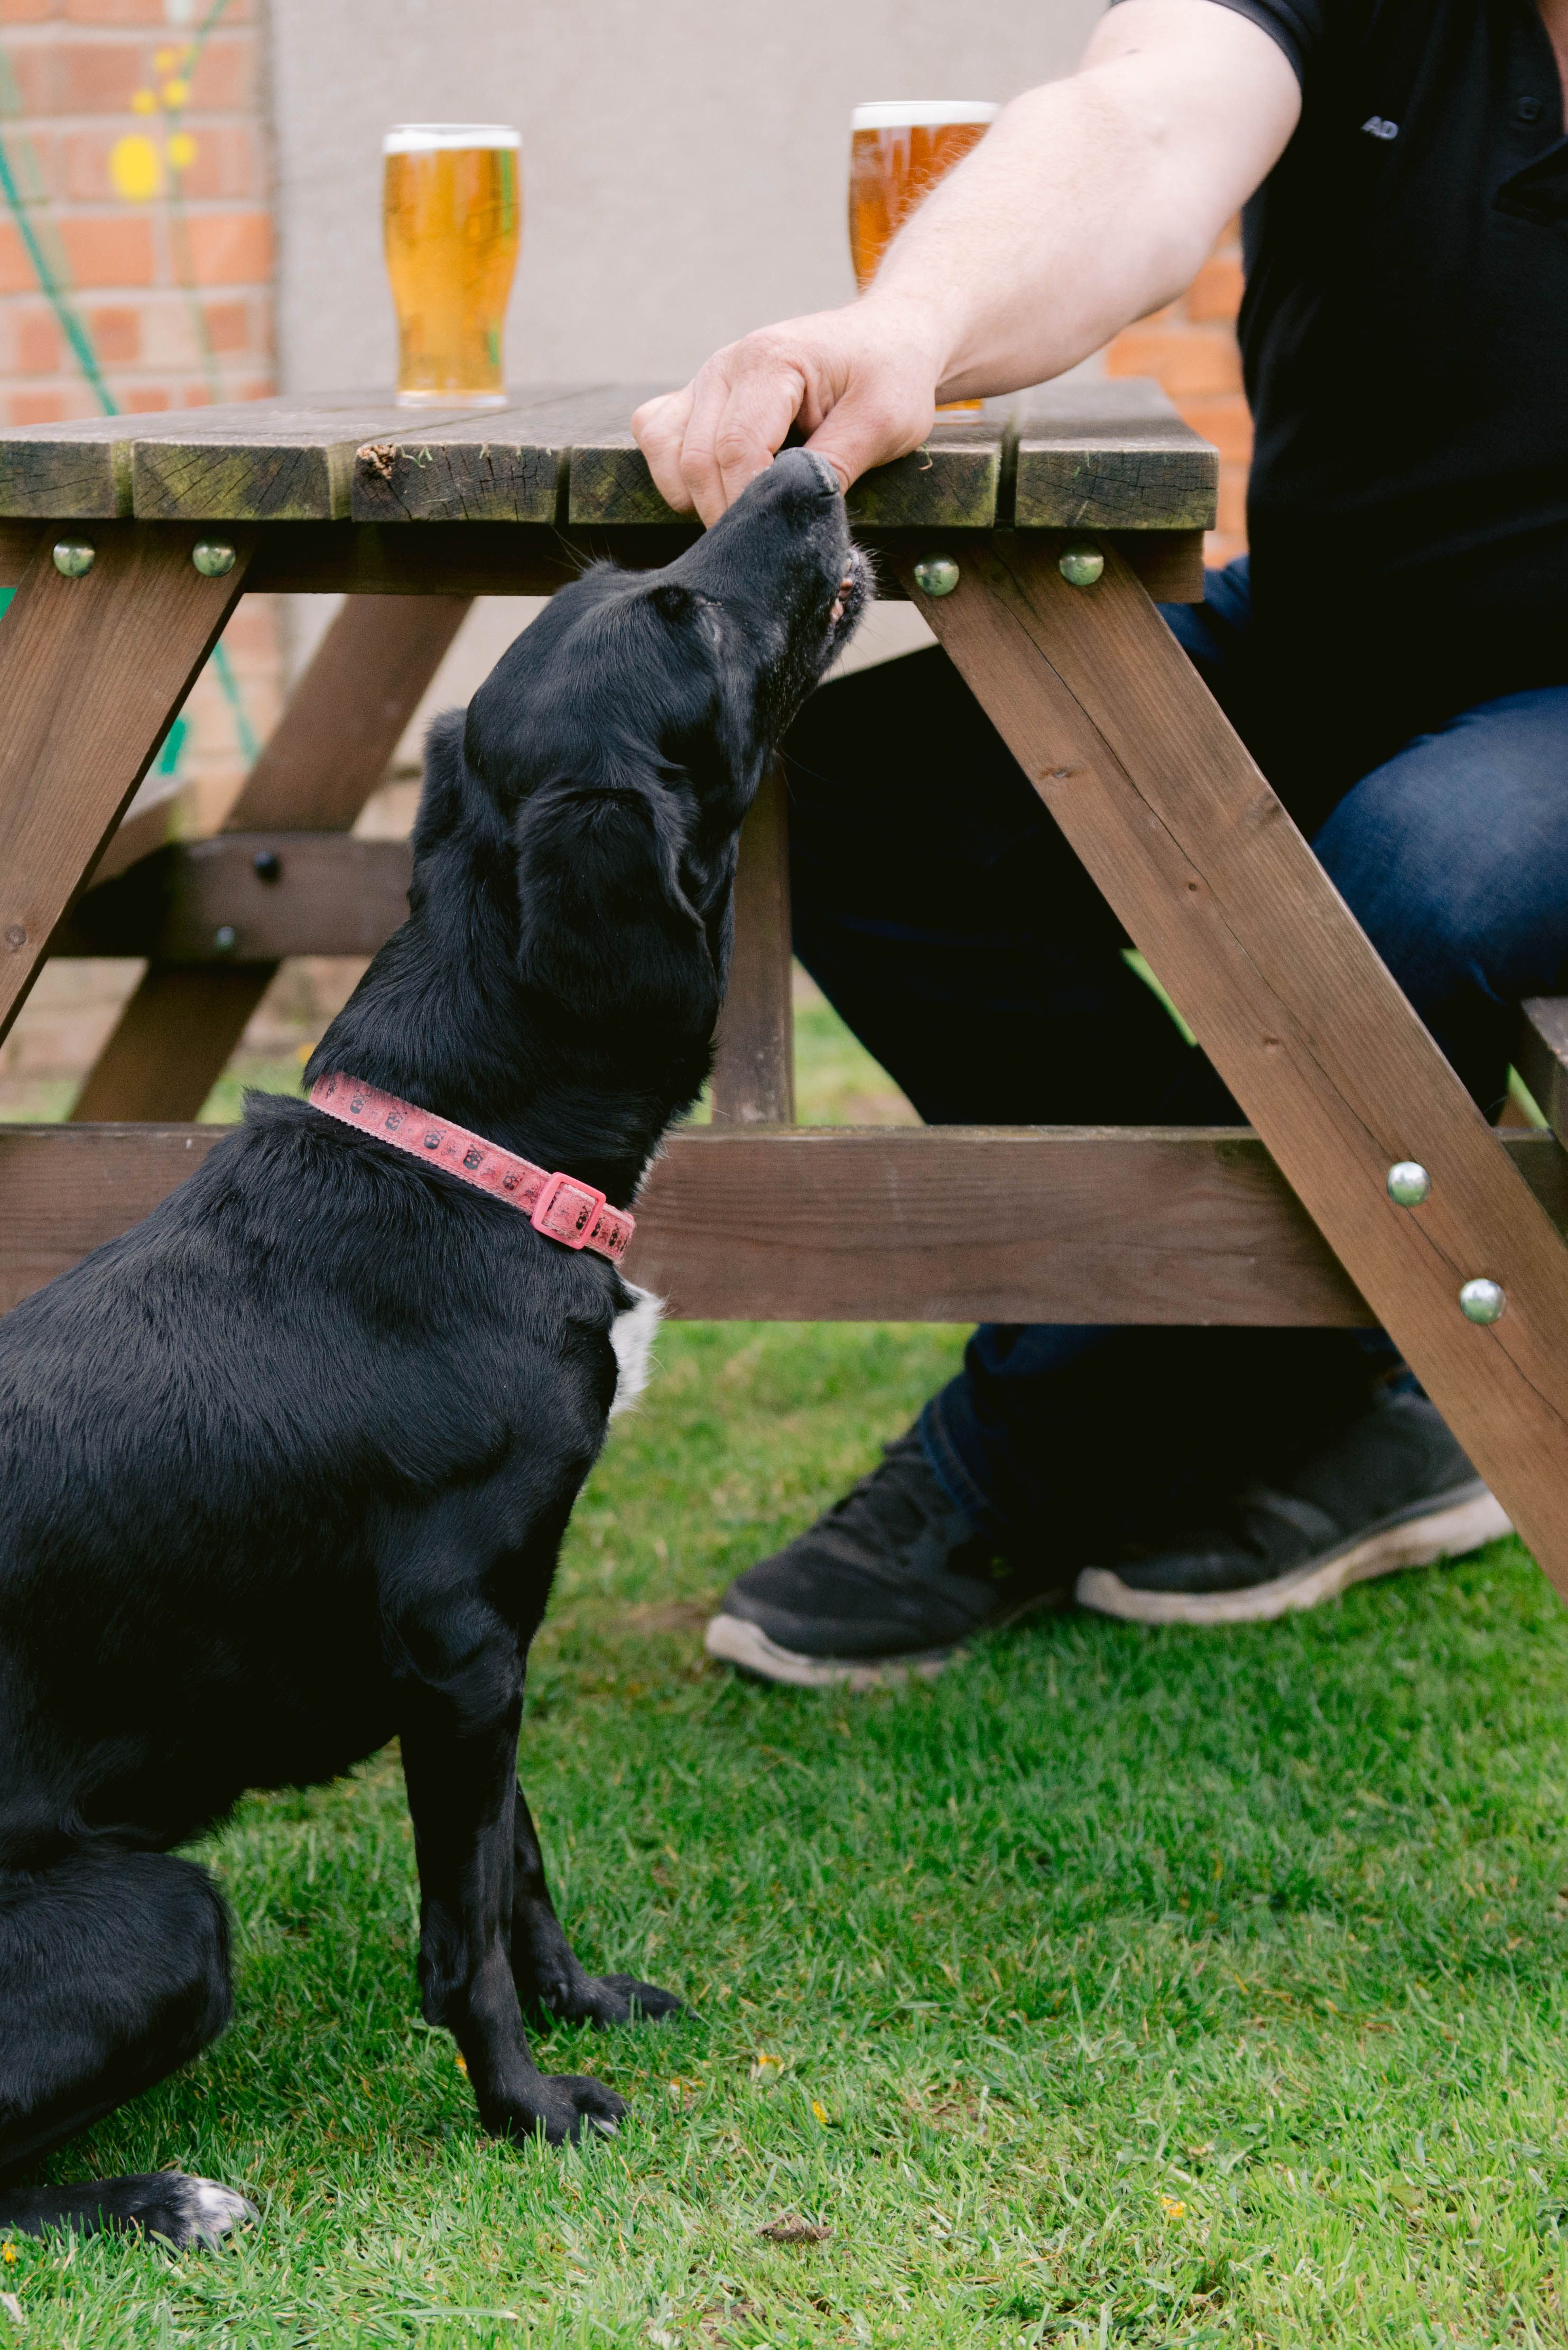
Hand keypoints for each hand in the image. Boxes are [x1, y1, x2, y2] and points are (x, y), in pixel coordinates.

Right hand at [633, 296, 947, 524]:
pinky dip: (675, 474)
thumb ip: (835, 466)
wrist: (886, 336)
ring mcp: (705, 379)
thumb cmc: (889, 376)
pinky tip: (719, 487)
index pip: (736, 448)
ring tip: (747, 513)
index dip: (750, 505)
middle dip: (726, 515)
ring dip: (696, 497)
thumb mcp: (884, 422)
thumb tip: (792, 517)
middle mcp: (725, 365)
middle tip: (769, 544)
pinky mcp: (697, 396)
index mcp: (771, 360)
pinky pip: (656, 437)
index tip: (778, 539)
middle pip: (696, 461)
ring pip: (665, 452)